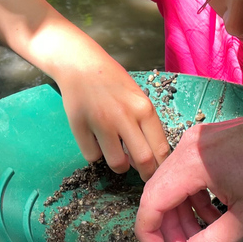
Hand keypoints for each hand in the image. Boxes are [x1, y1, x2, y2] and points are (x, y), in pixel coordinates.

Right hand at [57, 61, 169, 180]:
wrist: (80, 64)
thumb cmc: (113, 81)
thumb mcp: (138, 97)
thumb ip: (145, 124)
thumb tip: (151, 158)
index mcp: (144, 108)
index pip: (161, 148)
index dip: (162, 167)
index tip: (160, 173)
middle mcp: (124, 116)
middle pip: (143, 161)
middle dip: (147, 175)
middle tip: (144, 177)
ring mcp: (101, 123)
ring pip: (117, 163)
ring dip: (120, 166)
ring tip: (118, 154)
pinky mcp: (79, 127)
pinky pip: (92, 156)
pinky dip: (96, 154)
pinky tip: (96, 141)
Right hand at [135, 111, 242, 241]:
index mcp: (193, 163)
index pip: (152, 201)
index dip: (149, 232)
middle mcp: (188, 146)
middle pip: (159, 191)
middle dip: (168, 225)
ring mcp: (198, 139)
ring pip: (173, 182)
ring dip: (182, 212)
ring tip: (203, 235)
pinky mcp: (208, 139)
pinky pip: (187, 171)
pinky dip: (193, 195)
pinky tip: (214, 213)